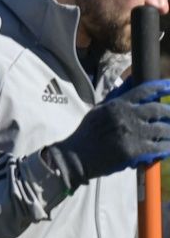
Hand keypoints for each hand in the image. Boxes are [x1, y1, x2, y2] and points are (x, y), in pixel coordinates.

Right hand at [41, 78, 169, 188]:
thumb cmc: (86, 133)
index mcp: (118, 105)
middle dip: (168, 112)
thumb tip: (131, 81)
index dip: (161, 87)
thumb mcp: (98, 110)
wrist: (76, 157)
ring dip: (169, 132)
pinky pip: (159, 148)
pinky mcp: (135, 150)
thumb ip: (116, 97)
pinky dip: (166, 148)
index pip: (145, 90)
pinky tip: (167, 148)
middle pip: (158, 109)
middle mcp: (127, 116)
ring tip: (169, 134)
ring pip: (163, 130)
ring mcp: (133, 134)